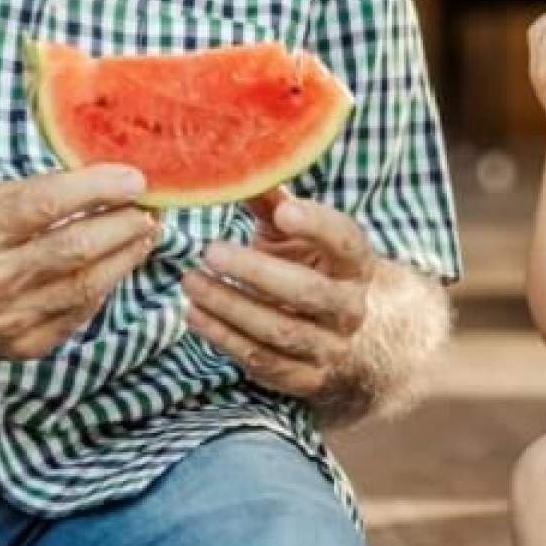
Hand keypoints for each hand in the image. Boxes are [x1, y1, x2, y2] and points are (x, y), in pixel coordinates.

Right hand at [0, 165, 160, 360]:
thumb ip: (35, 193)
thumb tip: (102, 181)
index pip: (45, 205)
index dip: (96, 189)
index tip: (134, 178)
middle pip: (74, 250)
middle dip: (123, 225)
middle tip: (150, 208)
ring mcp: (7, 320)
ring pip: (86, 287)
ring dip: (125, 257)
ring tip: (145, 235)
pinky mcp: (21, 346)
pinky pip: (77, 315)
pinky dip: (103, 288)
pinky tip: (115, 268)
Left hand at [182, 190, 374, 401]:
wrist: (353, 338)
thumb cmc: (314, 269)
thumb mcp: (301, 236)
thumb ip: (272, 202)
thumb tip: (231, 166)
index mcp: (354, 263)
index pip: (344, 241)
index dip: (317, 226)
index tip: (284, 210)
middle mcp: (349, 307)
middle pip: (307, 292)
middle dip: (256, 271)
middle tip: (210, 250)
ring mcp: (330, 347)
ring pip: (279, 331)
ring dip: (230, 307)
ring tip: (190, 282)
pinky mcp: (306, 378)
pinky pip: (263, 362)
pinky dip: (224, 339)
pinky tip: (194, 316)